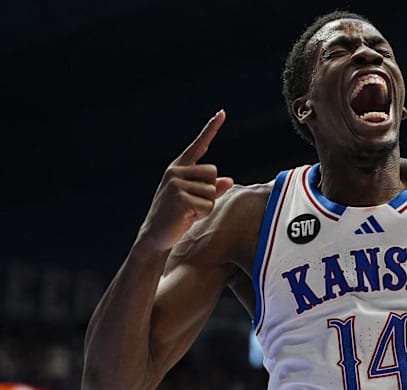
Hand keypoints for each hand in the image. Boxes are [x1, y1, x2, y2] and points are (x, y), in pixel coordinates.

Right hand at [138, 110, 233, 252]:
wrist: (155, 237)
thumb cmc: (176, 218)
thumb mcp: (195, 200)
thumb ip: (212, 189)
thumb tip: (229, 180)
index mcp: (178, 169)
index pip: (198, 146)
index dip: (211, 128)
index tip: (222, 112)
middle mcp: (175, 172)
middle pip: (214, 173)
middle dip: (210, 191)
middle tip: (191, 205)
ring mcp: (176, 184)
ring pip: (212, 191)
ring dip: (206, 206)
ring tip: (187, 212)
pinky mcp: (180, 198)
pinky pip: (208, 205)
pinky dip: (202, 215)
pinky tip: (186, 218)